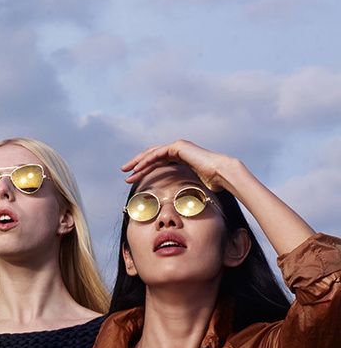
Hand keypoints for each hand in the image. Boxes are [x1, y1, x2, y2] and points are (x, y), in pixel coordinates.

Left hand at [122, 140, 241, 191]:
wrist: (223, 175)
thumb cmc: (213, 182)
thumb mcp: (192, 185)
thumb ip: (182, 186)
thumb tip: (180, 200)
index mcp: (180, 157)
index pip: (157, 161)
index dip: (144, 168)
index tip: (133, 177)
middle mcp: (178, 149)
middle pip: (151, 155)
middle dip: (137, 163)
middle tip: (125, 172)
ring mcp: (178, 146)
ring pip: (152, 153)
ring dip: (138, 162)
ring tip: (127, 171)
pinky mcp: (178, 146)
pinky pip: (158, 153)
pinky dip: (147, 160)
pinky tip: (138, 169)